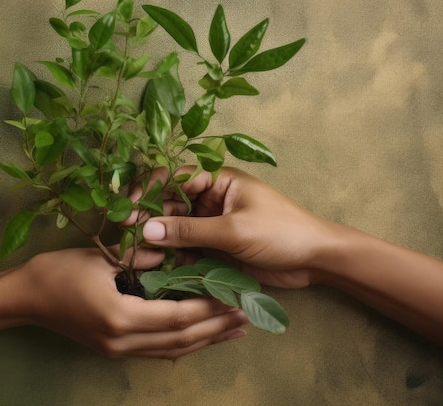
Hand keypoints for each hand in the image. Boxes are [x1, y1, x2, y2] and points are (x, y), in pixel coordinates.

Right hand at [10, 247, 247, 358]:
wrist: (26, 297)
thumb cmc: (59, 272)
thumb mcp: (101, 258)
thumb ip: (140, 259)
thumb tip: (172, 254)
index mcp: (122, 317)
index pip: (177, 316)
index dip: (208, 309)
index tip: (234, 299)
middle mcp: (123, 341)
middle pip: (180, 339)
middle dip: (215, 329)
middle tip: (246, 317)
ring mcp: (118, 350)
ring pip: (172, 350)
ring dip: (204, 341)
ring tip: (233, 332)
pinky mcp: (114, 350)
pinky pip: (156, 351)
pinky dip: (181, 344)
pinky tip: (198, 339)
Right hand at [135, 166, 340, 287]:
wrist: (315, 260)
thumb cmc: (281, 232)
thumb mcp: (233, 230)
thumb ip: (189, 231)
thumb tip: (147, 230)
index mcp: (218, 180)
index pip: (174, 177)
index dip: (149, 190)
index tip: (129, 208)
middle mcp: (211, 198)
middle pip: (170, 203)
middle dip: (149, 217)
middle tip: (128, 234)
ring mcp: (211, 223)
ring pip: (175, 227)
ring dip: (158, 238)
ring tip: (138, 253)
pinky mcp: (214, 246)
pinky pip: (186, 248)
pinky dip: (172, 255)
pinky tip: (157, 265)